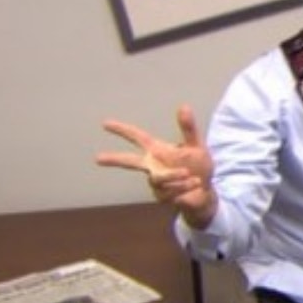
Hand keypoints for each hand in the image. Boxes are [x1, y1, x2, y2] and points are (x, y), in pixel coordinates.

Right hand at [96, 105, 217, 228]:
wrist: (206, 192)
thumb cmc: (198, 166)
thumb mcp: (196, 146)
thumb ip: (188, 128)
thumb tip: (183, 106)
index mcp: (158, 150)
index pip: (137, 137)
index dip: (122, 130)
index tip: (105, 124)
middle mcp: (153, 165)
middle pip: (129, 162)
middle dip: (114, 159)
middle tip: (96, 158)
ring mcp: (155, 182)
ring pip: (159, 178)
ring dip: (176, 176)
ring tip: (192, 176)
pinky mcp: (160, 196)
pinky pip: (169, 191)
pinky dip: (184, 187)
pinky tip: (193, 185)